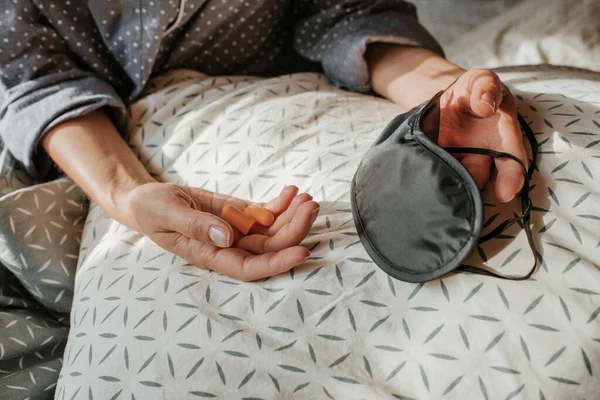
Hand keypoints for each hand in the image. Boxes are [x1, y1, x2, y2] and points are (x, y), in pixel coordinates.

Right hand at [127, 183, 318, 280]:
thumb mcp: (166, 213)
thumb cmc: (152, 210)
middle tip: (311, 206)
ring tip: (309, 198)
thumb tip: (227, 236)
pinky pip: (266, 213)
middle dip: (294, 229)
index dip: (277, 263)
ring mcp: (237, 231)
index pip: (249, 268)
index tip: (303, 252)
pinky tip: (293, 191)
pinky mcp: (240, 214)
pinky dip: (281, 203)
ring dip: (293, 215)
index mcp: (209, 255)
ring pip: (273, 231)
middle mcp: (229, 247)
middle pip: (269, 247)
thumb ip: (194, 225)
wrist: (151, 200)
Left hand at [367, 46, 526, 201]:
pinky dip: (430, 184)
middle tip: (461, 199)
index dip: (511, 179)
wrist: (446, 102)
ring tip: (438, 192)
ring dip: (450, 190)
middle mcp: (483, 157)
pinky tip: (422, 187)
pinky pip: (436, 178)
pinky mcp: (440, 167)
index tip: (505, 194)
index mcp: (502, 137)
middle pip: (481, 181)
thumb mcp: (481, 80)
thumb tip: (485, 106)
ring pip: (458, 184)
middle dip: (473, 192)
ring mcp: (461, 165)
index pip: (512, 161)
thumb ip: (486, 87)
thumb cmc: (472, 91)